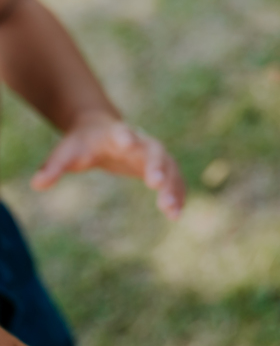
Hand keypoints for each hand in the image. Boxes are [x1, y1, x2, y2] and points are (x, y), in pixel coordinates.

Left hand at [30, 112, 185, 218]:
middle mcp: (141, 142)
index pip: (123, 133)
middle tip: (155, 184)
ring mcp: (154, 154)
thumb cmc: (82, 143)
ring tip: (172, 213)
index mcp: (116, 135)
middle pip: (154, 151)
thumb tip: (36, 185)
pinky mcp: (160, 167)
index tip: (128, 142)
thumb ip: (53, 167)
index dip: (126, 137)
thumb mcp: (66, 153)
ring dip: (172, 188)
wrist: (102, 131)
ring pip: (169, 168)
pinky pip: (174, 179)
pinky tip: (176, 215)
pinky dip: (177, 194)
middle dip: (156, 166)